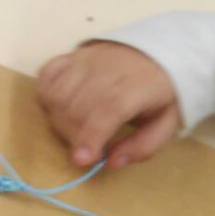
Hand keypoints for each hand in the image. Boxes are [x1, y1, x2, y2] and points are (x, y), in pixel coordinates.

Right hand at [36, 41, 182, 168]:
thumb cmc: (163, 94)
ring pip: (58, 94)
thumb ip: (144, 147)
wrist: (160, 53)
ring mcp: (87, 59)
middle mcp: (109, 68)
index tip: (82, 161)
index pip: (107, 109)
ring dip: (59, 121)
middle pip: (77, 106)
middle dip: (75, 137)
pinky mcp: (73, 55)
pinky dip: (46, 96)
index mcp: (138, 86)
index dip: (91, 136)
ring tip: (76, 132)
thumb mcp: (168, 124)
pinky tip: (60, 109)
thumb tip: (111, 163)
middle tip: (88, 150)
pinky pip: (47, 75)